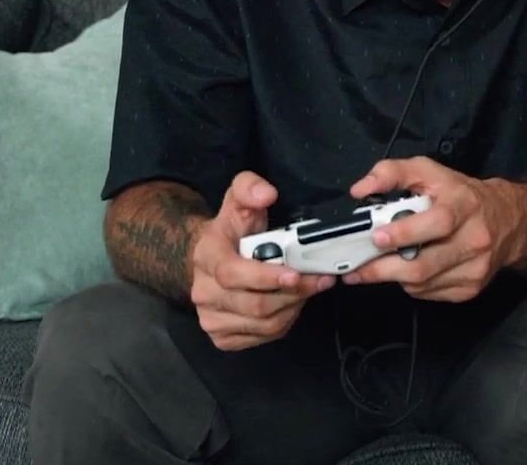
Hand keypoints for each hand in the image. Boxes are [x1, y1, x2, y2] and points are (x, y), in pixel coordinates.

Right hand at [189, 171, 334, 350]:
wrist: (211, 259)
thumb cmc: (232, 231)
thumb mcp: (238, 201)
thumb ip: (249, 189)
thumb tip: (266, 194)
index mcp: (207, 258)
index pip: (234, 275)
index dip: (267, 278)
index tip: (295, 274)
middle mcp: (204, 293)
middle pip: (256, 305)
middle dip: (295, 293)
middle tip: (323, 279)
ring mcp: (211, 319)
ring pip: (263, 324)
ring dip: (294, 307)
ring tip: (310, 288)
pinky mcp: (223, 337)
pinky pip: (262, 336)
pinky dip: (284, 322)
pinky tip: (292, 303)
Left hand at [343, 157, 516, 302]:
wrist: (509, 220)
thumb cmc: (461, 194)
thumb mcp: (429, 172)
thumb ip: (392, 173)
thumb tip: (359, 190)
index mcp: (465, 205)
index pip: (438, 222)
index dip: (406, 232)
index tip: (376, 237)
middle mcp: (475, 239)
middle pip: (424, 265)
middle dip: (384, 269)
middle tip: (356, 268)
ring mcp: (475, 269)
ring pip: (422, 284)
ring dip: (394, 277)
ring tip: (377, 267)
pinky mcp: (471, 289)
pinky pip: (428, 293)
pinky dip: (411, 285)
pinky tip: (409, 270)